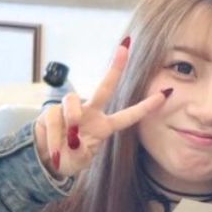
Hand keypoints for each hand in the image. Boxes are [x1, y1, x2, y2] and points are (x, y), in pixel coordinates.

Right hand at [34, 40, 169, 177]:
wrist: (46, 161)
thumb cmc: (68, 159)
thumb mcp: (79, 162)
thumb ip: (80, 153)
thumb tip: (74, 138)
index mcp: (104, 127)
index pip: (128, 116)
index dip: (146, 107)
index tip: (165, 94)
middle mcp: (90, 113)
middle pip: (105, 88)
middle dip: (115, 68)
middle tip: (125, 49)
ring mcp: (70, 110)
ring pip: (73, 102)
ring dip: (72, 118)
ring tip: (69, 140)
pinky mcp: (51, 112)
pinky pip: (54, 118)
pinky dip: (54, 137)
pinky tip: (55, 150)